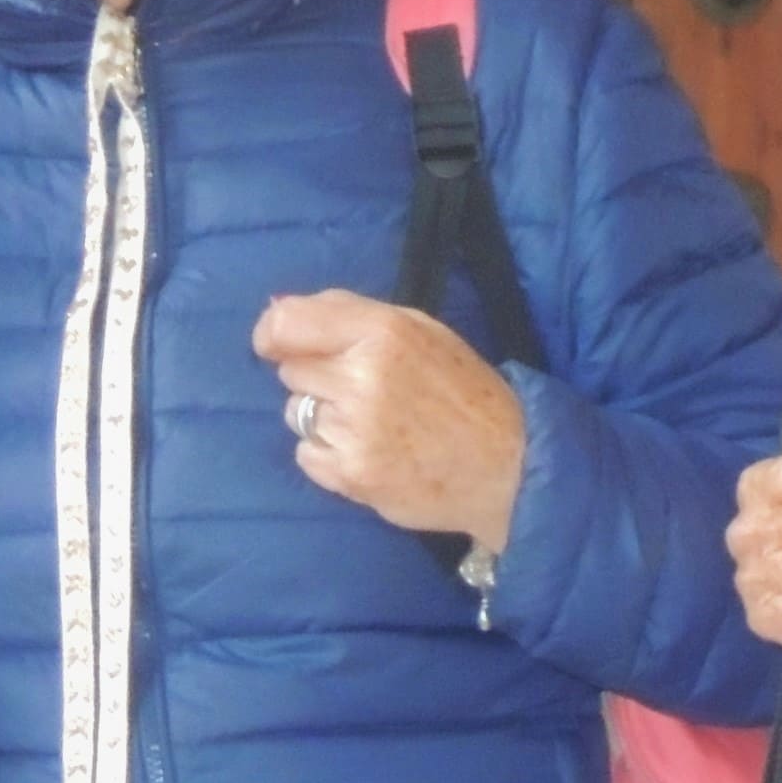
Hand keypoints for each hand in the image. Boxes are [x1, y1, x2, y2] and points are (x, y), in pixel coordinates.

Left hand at [250, 290, 528, 552]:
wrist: (507, 466)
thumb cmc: (463, 391)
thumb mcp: (419, 330)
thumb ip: (348, 314)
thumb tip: (275, 307)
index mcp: (382, 331)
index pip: (286, 323)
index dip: (273, 334)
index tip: (277, 346)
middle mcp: (361, 377)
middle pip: (291, 370)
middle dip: (318, 377)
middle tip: (363, 391)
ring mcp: (353, 430)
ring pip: (296, 413)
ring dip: (323, 418)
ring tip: (372, 424)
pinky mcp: (350, 475)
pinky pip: (305, 455)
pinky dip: (328, 455)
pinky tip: (369, 452)